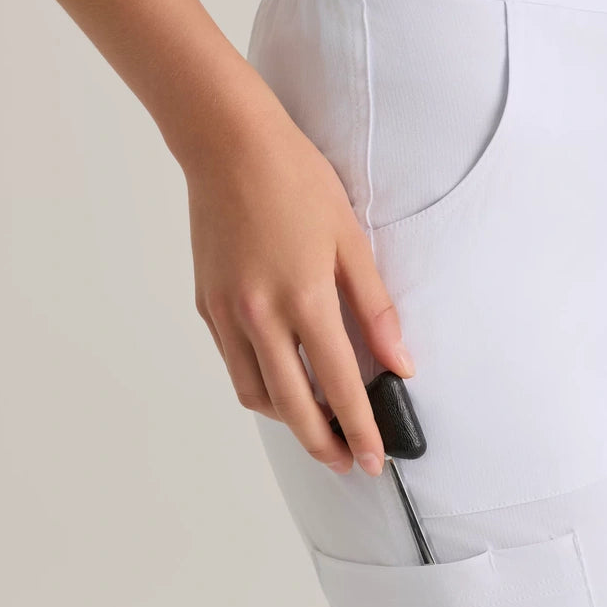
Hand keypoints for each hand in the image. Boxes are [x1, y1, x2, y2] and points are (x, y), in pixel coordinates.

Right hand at [187, 97, 412, 476]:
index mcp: (303, 299)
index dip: (361, 430)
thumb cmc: (295, 180)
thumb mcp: (351, 240)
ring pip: (256, 394)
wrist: (226, 144)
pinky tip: (285, 380)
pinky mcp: (207, 306)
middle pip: (292, 408)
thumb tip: (400, 364)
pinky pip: (235, 365)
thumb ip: (376, 309)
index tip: (376, 460)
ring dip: (289, 418)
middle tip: (348, 462)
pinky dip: (261, 385)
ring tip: (320, 422)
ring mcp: (227, 314)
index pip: (340, 386)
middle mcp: (258, 315)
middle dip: (323, 444)